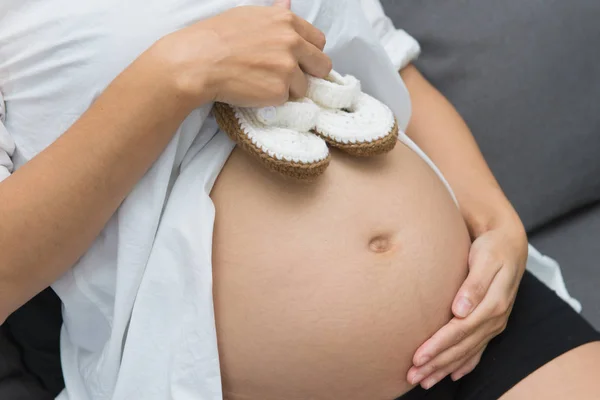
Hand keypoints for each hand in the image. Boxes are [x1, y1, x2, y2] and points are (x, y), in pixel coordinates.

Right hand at [151, 0, 331, 108]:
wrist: (197, 62)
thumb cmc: (217, 37)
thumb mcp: (249, 16)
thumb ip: (276, 14)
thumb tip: (289, 3)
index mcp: (286, 21)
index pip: (319, 41)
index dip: (309, 53)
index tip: (298, 60)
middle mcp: (292, 42)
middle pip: (322, 65)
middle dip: (309, 73)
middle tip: (287, 78)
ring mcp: (287, 68)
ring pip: (303, 86)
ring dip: (287, 89)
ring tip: (262, 83)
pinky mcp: (279, 91)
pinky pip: (286, 101)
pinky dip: (273, 100)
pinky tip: (255, 91)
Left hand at [407, 219, 527, 388]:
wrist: (510, 244)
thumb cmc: (492, 248)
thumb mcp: (485, 259)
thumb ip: (475, 285)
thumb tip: (461, 309)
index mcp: (492, 305)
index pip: (459, 331)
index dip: (438, 346)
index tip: (417, 357)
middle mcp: (495, 319)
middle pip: (461, 347)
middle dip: (436, 364)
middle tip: (413, 377)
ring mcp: (494, 323)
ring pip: (467, 352)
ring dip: (445, 368)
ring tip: (425, 381)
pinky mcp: (492, 323)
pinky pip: (478, 349)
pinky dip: (465, 364)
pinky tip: (453, 374)